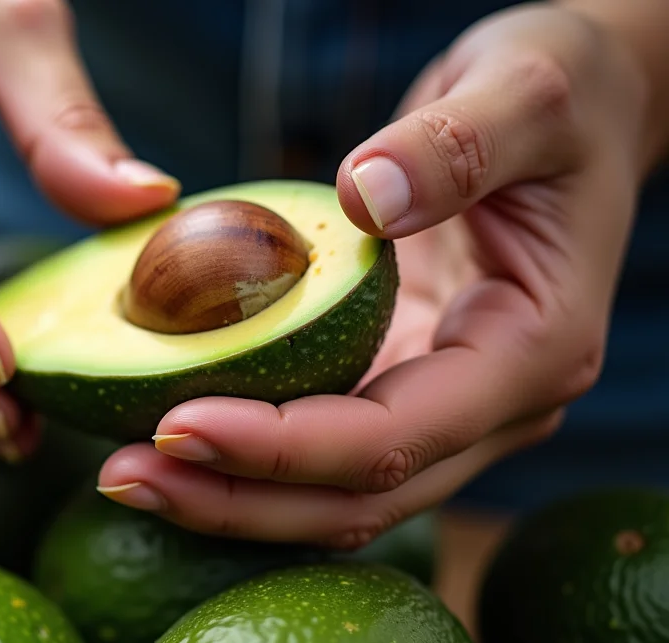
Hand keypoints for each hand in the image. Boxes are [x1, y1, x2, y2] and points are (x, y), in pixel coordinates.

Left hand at [97, 5, 651, 546]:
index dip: (283, 448)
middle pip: (356, 497)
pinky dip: (243, 458)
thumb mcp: (526, 88)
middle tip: (119, 475)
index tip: (176, 425)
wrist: (579, 114)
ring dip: (227, 497)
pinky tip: (163, 438)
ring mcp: (444, 409)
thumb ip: (456, 143)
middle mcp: (492, 408)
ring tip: (121, 473)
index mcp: (532, 353)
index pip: (394, 438)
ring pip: (332, 496)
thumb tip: (367, 197)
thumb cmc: (562, 94)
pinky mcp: (399, 388)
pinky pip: (317, 452)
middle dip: (235, 499)